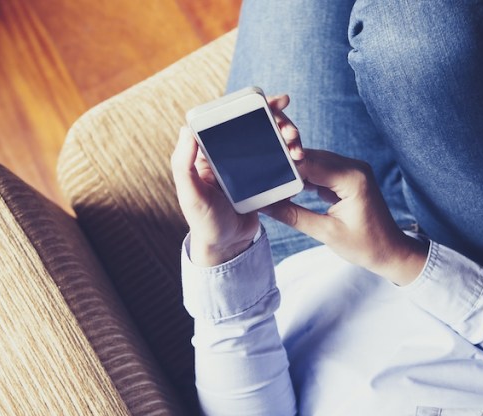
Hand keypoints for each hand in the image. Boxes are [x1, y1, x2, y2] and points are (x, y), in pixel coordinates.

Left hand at [172, 94, 303, 265]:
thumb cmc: (203, 221)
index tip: (272, 102)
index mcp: (210, 151)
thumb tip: (186, 129)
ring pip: (272, 140)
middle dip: (278, 121)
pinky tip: (300, 158)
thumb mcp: (190, 194)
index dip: (252, 106)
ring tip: (297, 147)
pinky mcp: (264, 179)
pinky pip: (279, 161)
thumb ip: (183, 163)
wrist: (227, 247)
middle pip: (257, 126)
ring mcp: (249, 166)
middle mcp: (230, 154)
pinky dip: (291, 156)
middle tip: (291, 129)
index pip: (232, 119)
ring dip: (289, 138)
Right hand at [261, 149, 427, 284]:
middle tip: (261, 177)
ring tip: (273, 185)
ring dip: (295, 171)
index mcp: (352, 178)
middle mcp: (354, 167)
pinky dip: (306, 177)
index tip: (260, 173)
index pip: (308, 163)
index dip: (283, 167)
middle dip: (286, 167)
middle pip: (310, 157)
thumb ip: (293, 215)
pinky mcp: (349, 177)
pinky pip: (322, 170)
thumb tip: (264, 205)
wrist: (391, 251)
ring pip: (314, 162)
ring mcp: (353, 170)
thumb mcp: (325, 233)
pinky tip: (290, 188)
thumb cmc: (365, 246)